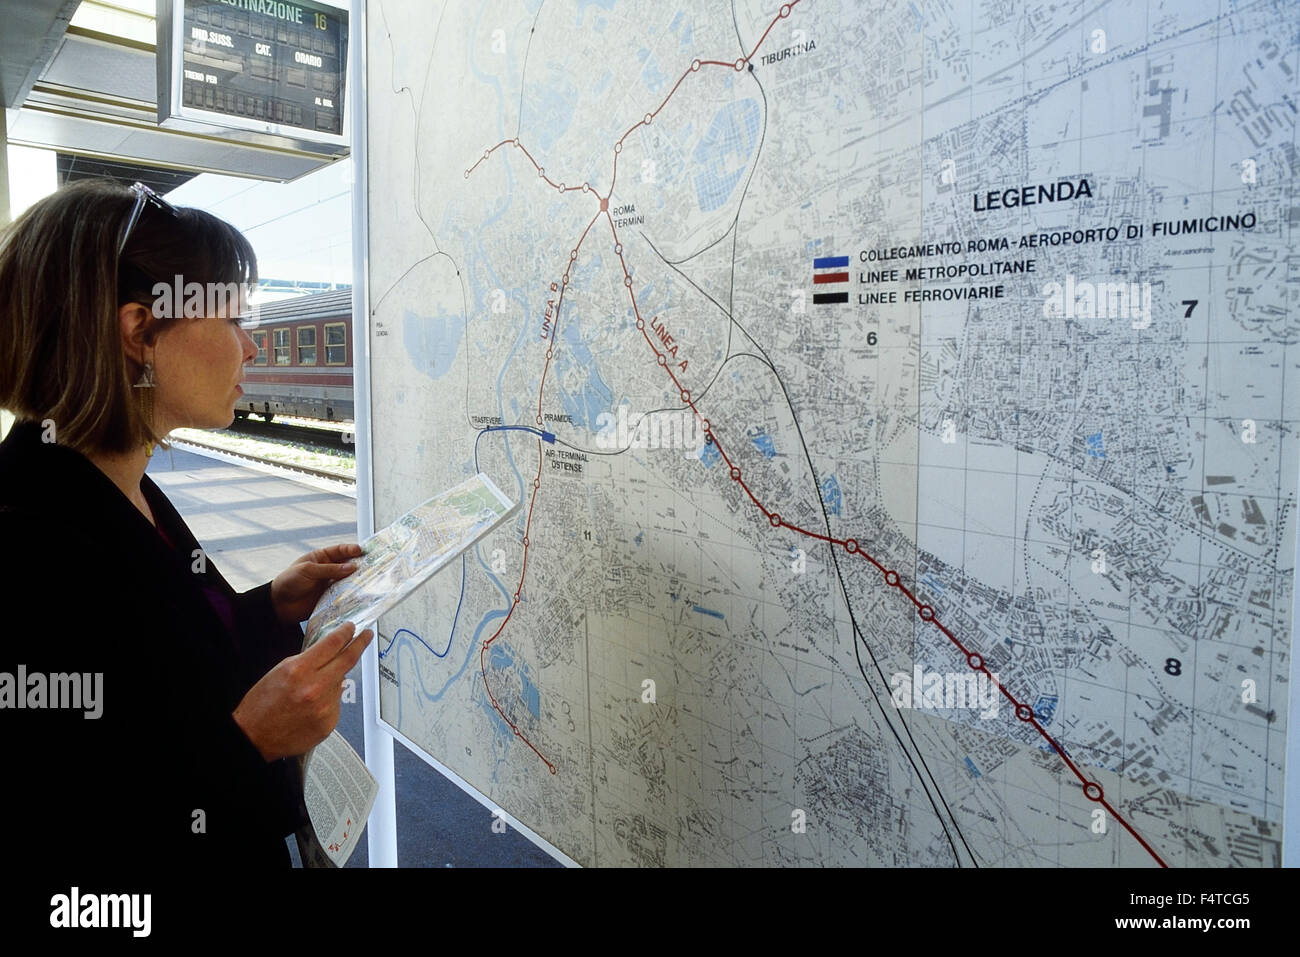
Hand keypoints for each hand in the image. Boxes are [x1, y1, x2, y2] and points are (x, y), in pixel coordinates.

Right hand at [232, 621, 374, 761]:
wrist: (254, 737)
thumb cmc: (261, 705)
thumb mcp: (280, 671)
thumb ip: (308, 661)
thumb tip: (331, 653)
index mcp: (299, 670)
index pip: (332, 644)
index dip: (346, 632)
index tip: (352, 627)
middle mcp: (315, 688)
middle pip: (348, 660)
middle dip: (360, 644)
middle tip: (366, 636)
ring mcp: (324, 707)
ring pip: (341, 683)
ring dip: (333, 680)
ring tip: (313, 688)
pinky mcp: (329, 723)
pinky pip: (336, 704)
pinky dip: (328, 700)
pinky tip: (311, 706)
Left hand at [270, 543, 362, 623]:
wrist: (279, 605)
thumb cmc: (289, 581)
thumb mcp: (308, 570)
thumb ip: (329, 569)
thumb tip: (351, 567)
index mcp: (321, 558)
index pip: (340, 550)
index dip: (351, 549)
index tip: (362, 551)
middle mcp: (328, 570)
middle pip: (347, 565)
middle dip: (359, 565)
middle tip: (372, 565)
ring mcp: (330, 584)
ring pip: (348, 580)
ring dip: (357, 580)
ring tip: (369, 580)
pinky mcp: (331, 598)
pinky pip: (344, 595)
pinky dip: (352, 594)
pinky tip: (359, 594)